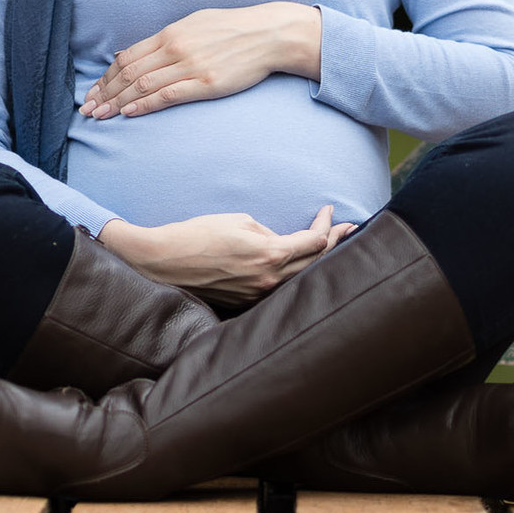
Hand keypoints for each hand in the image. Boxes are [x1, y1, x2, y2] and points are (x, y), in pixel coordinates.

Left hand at [80, 3, 321, 119]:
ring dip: (117, 102)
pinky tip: (129, 113)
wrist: (268, 34)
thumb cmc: (231, 30)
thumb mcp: (192, 25)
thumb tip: (129, 52)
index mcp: (170, 33)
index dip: (106, 78)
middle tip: (87, 110)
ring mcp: (190, 66)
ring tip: (100, 116)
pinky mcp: (206, 83)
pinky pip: (168, 95)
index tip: (93, 93)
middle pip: (129, 73)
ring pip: (143, 85)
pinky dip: (145, 104)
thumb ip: (161, 41)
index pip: (127, 58)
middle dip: (104, 93)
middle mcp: (175, 48)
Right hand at [99, 204, 356, 304]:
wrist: (163, 261)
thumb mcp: (239, 221)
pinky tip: (302, 268)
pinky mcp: (245, 301)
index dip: (328, 225)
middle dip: (335, 243)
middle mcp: (268, 280)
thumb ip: (269, 233)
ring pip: (300, 279)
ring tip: (334, 248)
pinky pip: (279, 288)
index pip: (314, 242)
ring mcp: (257, 295)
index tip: (330, 211)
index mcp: (270, 255)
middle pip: (315, 263)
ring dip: (318, 262)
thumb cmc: (198, 235)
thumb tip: (281, 243)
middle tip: (350, 229)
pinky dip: (296, 275)